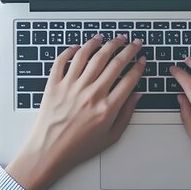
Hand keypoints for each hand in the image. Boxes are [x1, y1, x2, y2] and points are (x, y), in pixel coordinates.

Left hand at [5, 34, 144, 189]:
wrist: (49, 152)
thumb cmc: (78, 147)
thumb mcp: (111, 137)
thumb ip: (127, 114)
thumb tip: (137, 95)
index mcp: (107, 107)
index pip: (129, 79)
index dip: (138, 66)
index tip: (142, 59)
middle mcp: (91, 93)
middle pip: (114, 62)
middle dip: (127, 48)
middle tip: (132, 42)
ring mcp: (72, 86)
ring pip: (90, 55)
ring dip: (102, 43)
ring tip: (109, 38)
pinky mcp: (55, 85)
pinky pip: (63, 60)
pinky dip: (71, 50)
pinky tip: (80, 46)